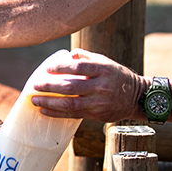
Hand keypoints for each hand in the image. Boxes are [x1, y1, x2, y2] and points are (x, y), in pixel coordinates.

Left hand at [29, 49, 149, 121]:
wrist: (137, 98)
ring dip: (50, 102)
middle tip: (35, 85)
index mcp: (103, 70)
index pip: (79, 67)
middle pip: (71, 87)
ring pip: (70, 104)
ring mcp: (99, 102)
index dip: (61, 67)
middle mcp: (101, 86)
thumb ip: (87, 57)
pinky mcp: (96, 115)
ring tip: (34, 100)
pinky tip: (44, 110)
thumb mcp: (106, 62)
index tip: (47, 68)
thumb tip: (67, 55)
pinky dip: (57, 113)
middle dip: (50, 86)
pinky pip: (73, 115)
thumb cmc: (117, 76)